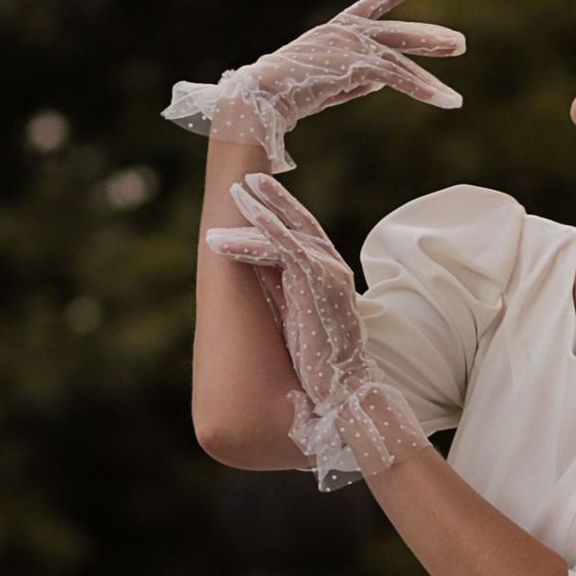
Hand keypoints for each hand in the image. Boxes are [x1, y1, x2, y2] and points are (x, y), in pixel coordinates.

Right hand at [165, 0, 464, 171]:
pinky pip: (397, 76)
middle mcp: (343, 33)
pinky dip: (423, 90)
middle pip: (393, 32)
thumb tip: (381, 83)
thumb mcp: (323, 86)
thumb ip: (353, 81)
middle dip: (428, 38)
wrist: (259, 98)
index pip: (367, 8)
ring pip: (399, 57)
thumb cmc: (279, 97)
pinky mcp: (356, 62)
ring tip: (455, 98)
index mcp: (332, 34)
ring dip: (429, 79)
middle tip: (459, 43)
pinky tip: (447, 101)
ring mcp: (350, 44)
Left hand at [206, 171, 427, 486]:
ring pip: (287, 234)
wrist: (343, 391)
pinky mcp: (318, 284)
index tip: (255, 193)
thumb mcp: (297, 317)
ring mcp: (328, 273)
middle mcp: (332, 268)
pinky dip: (267, 233)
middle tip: (239, 184)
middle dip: (268, 200)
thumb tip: (255, 273)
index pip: (302, 233)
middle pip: (297, 223)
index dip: (281, 210)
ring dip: (256, 216)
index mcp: (328, 275)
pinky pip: (288, 250)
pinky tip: (249, 220)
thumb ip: (282, 291)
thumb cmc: (321, 363)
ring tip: (232, 198)